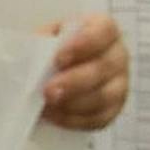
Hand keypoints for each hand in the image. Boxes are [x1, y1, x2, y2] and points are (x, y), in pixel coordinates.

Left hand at [39, 14, 128, 130]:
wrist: (51, 74)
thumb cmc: (49, 51)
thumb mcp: (43, 40)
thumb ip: (41, 46)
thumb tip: (31, 62)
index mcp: (102, 29)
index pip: (104, 31)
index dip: (85, 44)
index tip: (59, 58)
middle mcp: (117, 54)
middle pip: (105, 67)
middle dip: (75, 81)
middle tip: (49, 91)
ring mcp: (119, 82)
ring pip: (105, 96)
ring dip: (74, 104)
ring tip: (48, 107)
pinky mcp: (113, 108)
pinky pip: (100, 117)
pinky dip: (75, 120)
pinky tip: (55, 117)